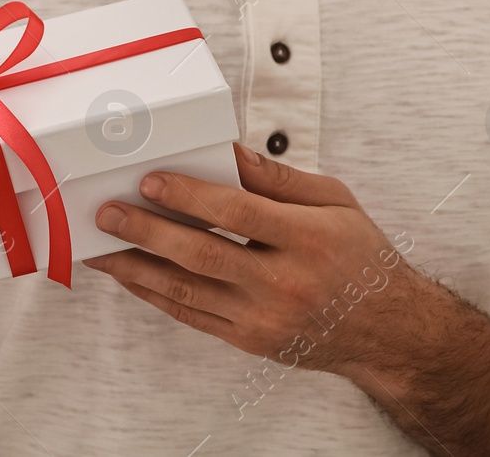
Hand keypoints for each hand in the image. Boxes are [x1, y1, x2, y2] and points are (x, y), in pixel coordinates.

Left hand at [85, 143, 489, 454]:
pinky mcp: (250, 341)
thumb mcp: (334, 201)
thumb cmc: (361, 257)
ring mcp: (264, 319)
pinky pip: (191, 316)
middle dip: (147, 231)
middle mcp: (284, 283)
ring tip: (100, 247)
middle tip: (108, 211)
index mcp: (309, 240)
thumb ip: (277, 177)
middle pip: (202, 255)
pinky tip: (131, 275)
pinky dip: (155, 295)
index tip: (150, 180)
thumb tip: (225, 148)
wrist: (389, 332)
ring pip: (187, 292)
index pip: (238, 213)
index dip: (189, 196)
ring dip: (136, 267)